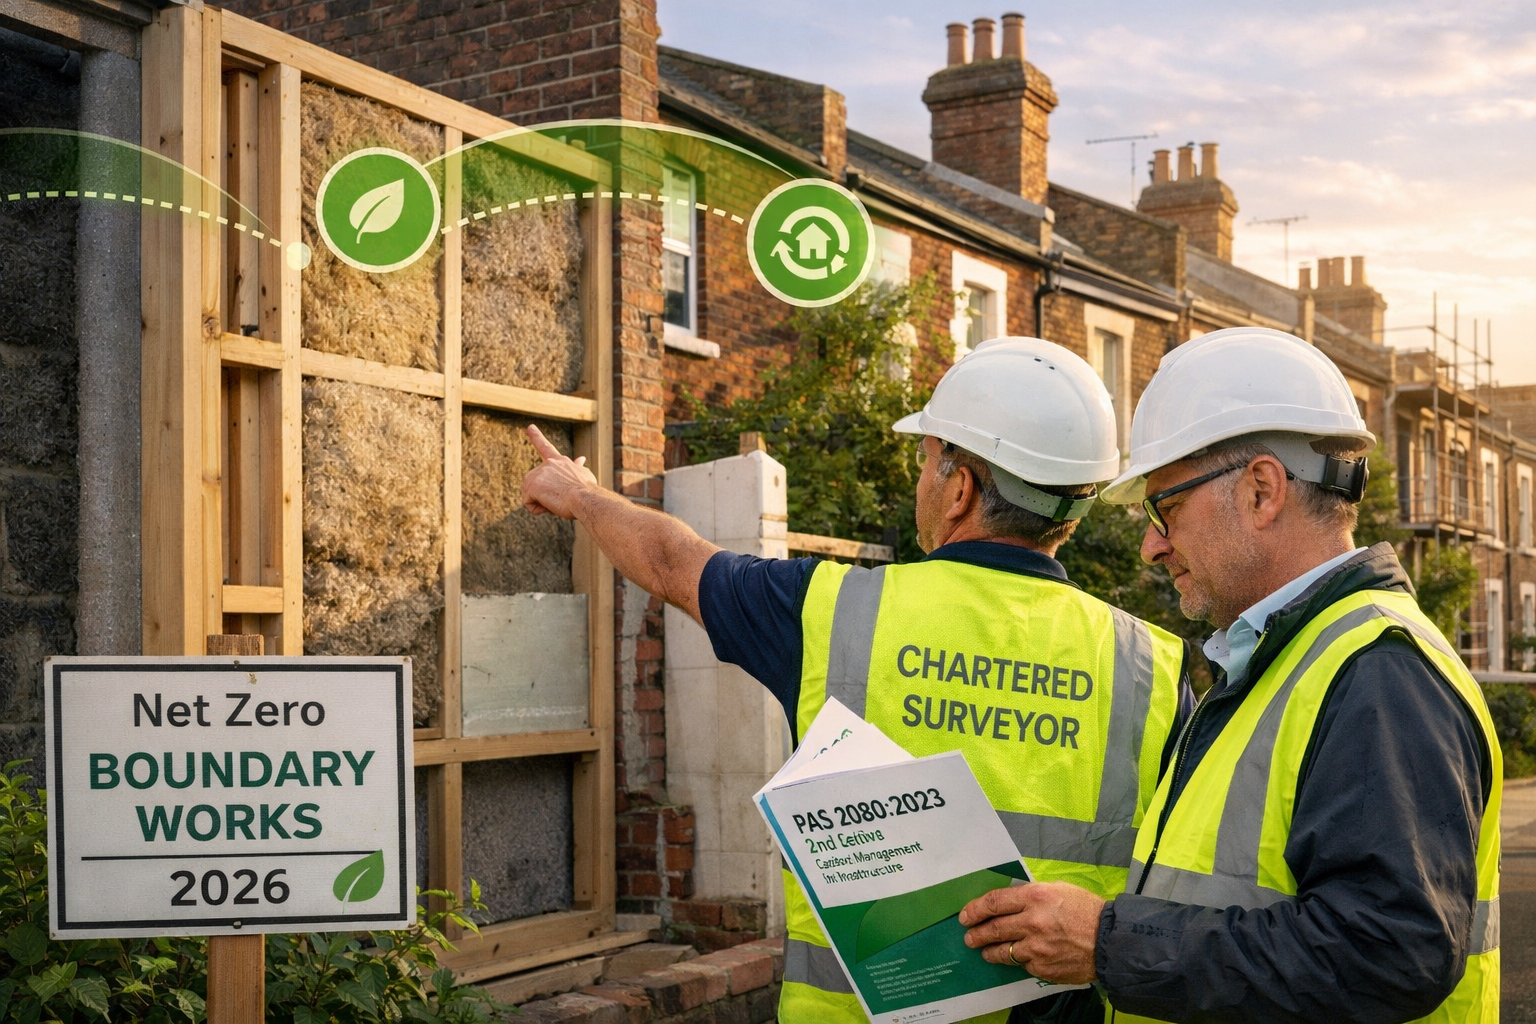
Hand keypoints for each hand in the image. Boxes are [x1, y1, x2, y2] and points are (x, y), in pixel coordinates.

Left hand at [523, 425, 595, 518]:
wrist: (586, 498)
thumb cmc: (588, 491)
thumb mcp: (585, 475)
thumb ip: (578, 467)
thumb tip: (581, 459)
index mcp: (560, 461)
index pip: (546, 447)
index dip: (536, 437)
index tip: (529, 427)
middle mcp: (548, 463)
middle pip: (536, 484)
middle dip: (545, 495)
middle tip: (561, 499)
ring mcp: (538, 473)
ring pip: (531, 494)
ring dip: (543, 502)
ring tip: (558, 502)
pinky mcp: (532, 485)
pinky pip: (528, 503)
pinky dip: (537, 509)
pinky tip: (550, 506)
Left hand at [958, 881, 1103, 984]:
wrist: (1110, 940)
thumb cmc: (1086, 910)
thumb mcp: (1058, 889)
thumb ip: (1031, 895)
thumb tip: (1009, 902)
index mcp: (1035, 897)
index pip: (994, 902)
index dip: (975, 909)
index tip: (965, 916)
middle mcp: (1032, 922)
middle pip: (994, 929)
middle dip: (976, 933)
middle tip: (969, 936)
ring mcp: (1036, 948)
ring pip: (1002, 952)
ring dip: (989, 951)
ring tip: (984, 951)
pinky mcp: (1043, 967)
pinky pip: (1023, 964)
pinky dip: (1019, 961)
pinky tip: (1018, 958)